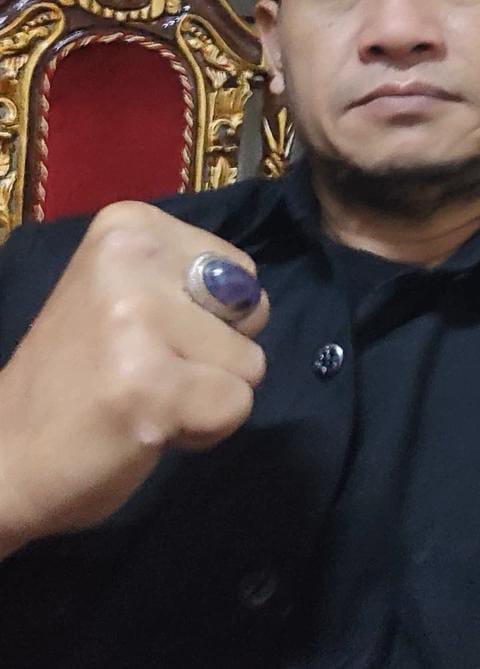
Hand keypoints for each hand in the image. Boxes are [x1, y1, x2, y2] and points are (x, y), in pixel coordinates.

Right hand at [0, 201, 268, 555]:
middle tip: (148, 370)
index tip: (150, 336)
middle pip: (253, 312)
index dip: (212, 317)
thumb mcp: (129, 294)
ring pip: (250, 364)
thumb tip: (253, 303)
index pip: (241, 269)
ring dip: (209, 394)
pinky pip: (235, 407)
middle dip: (216, 354)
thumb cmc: (81, 375)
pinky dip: (204, 430)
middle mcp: (131, 257)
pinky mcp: (149, 383)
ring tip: (146, 398)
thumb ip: (195, 285)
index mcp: (130, 226)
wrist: (4, 455)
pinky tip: (147, 426)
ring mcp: (137, 318)